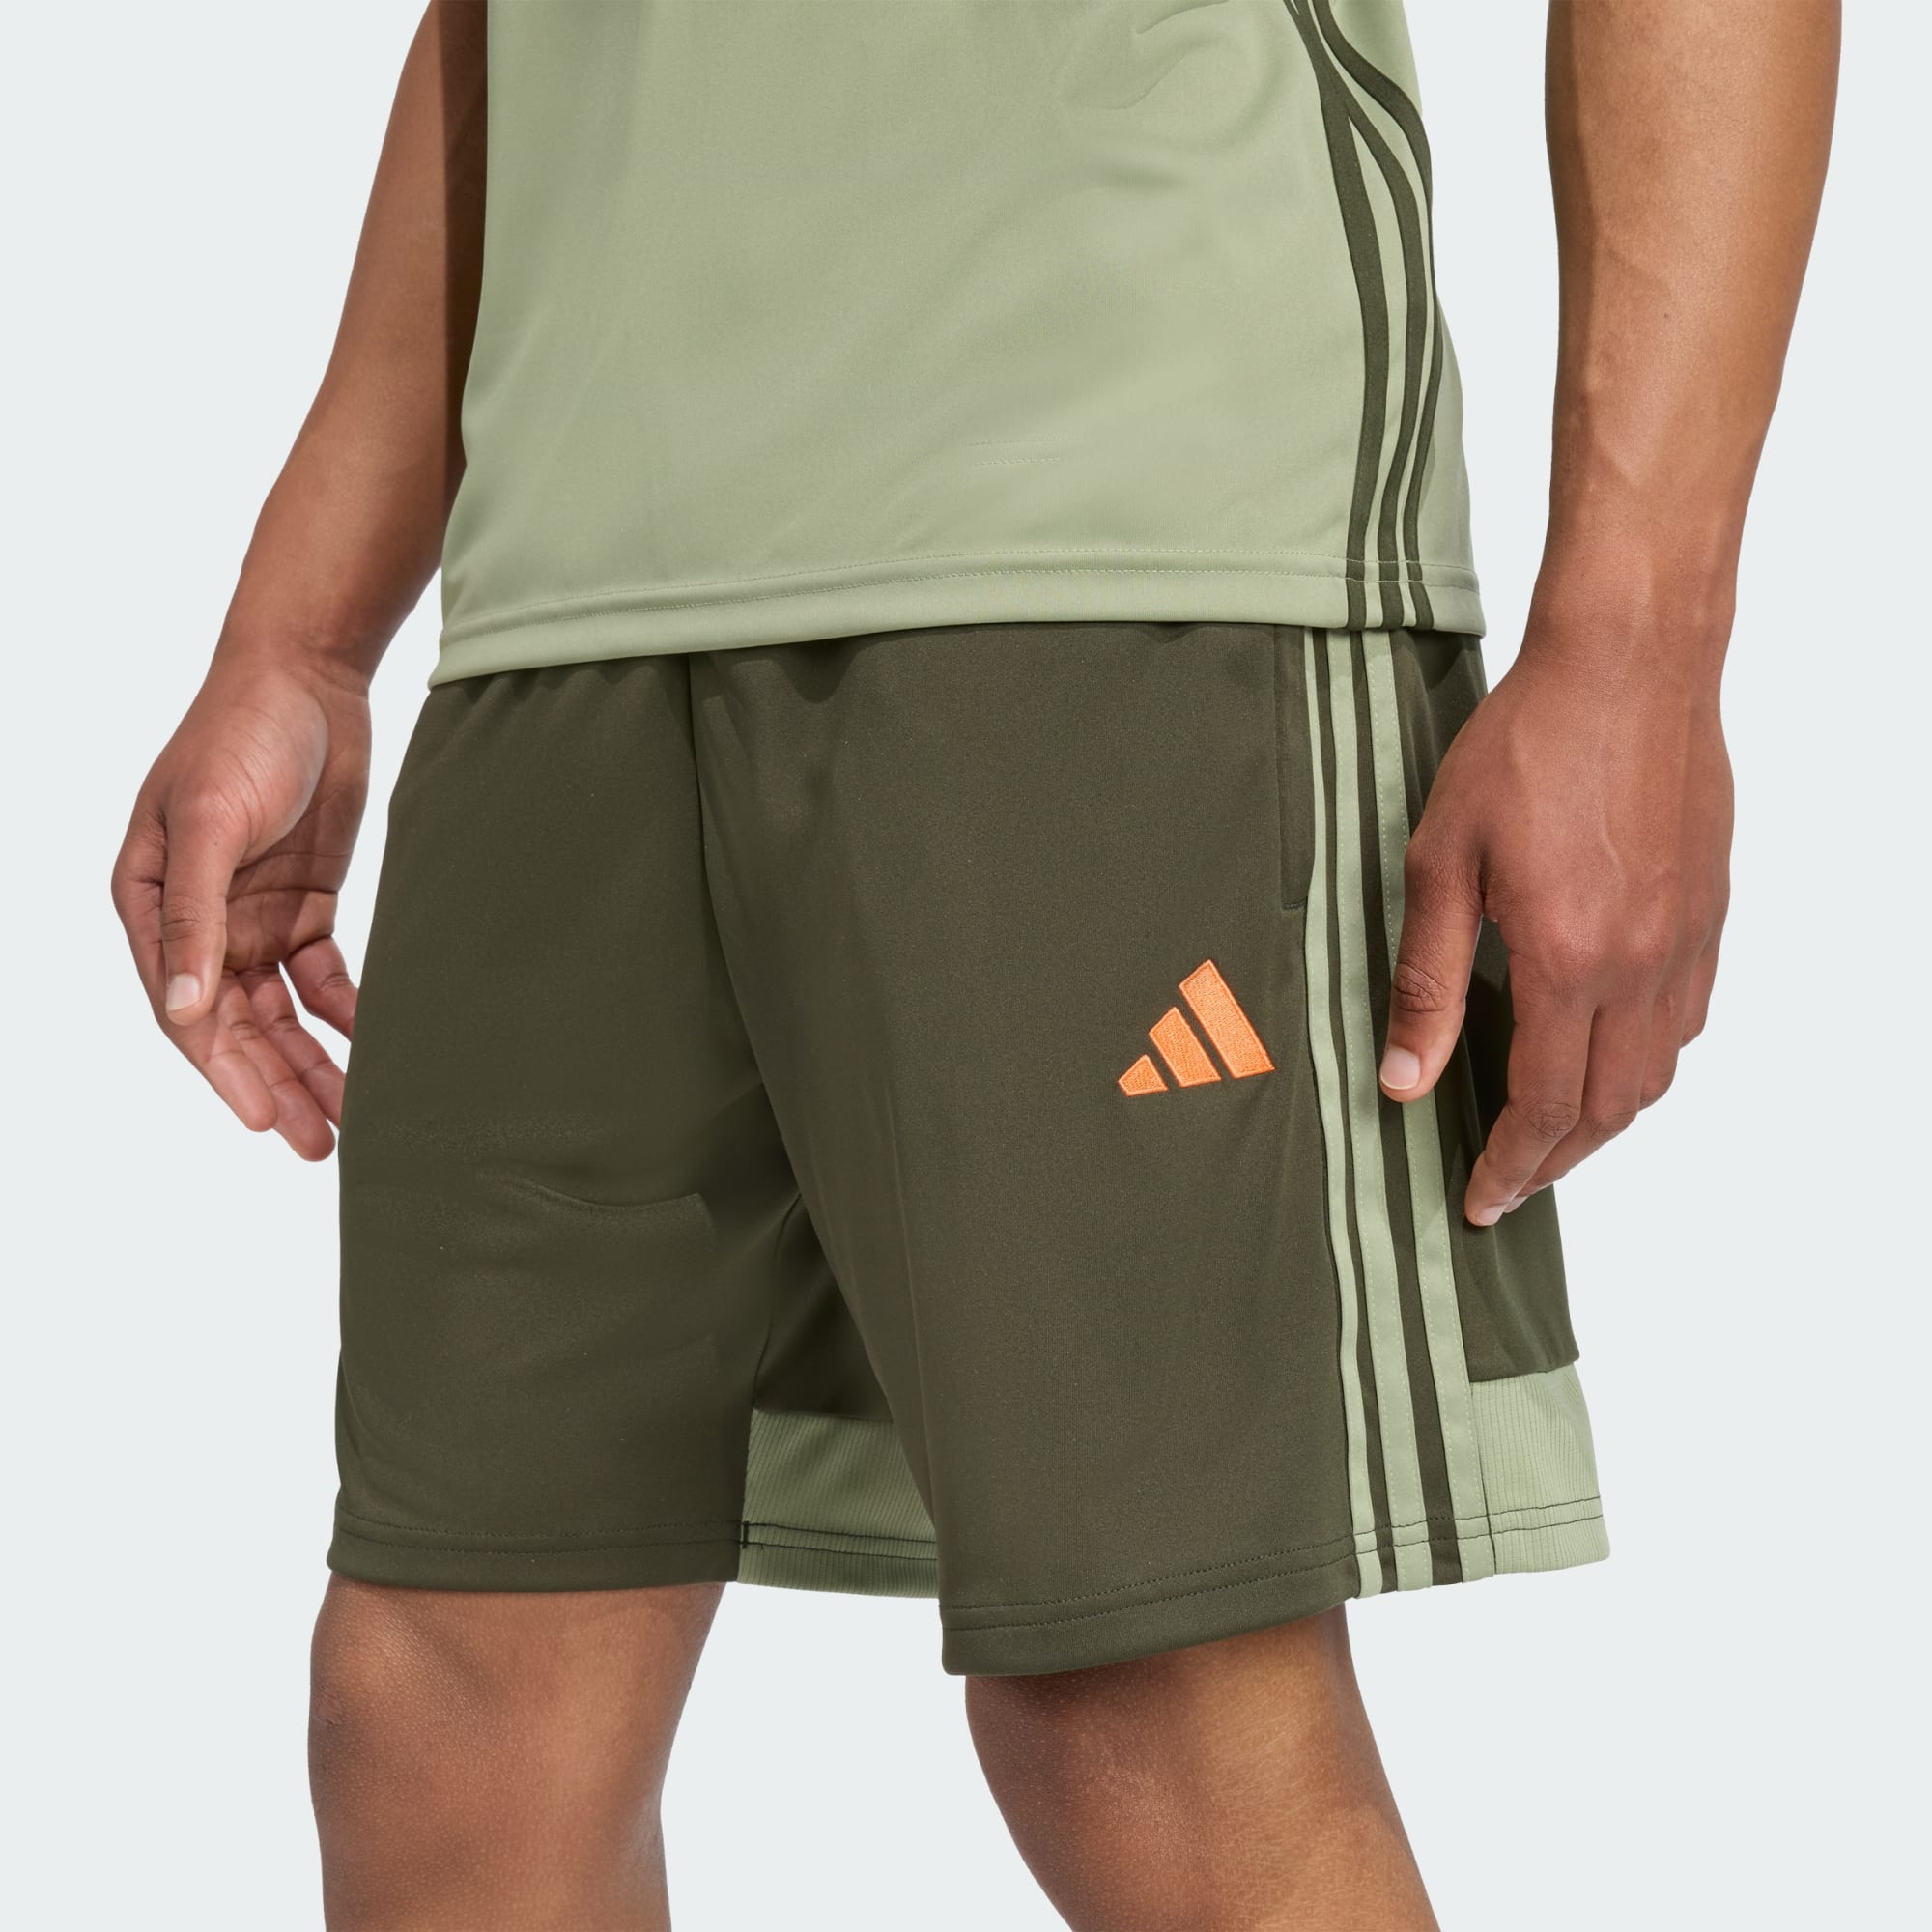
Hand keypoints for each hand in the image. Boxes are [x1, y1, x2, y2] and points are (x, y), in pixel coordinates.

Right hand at [112, 652, 370, 1159]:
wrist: (307, 677)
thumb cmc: (239, 734)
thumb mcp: (209, 822)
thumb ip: (196, 919)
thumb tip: (186, 1012)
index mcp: (152, 905)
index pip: (185, 1009)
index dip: (223, 1070)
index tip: (265, 1120)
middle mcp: (199, 922)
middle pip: (235, 1025)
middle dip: (274, 1085)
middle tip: (318, 1143)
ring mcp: (253, 917)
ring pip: (281, 1013)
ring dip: (311, 1064)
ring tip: (349, 1119)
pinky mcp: (305, 906)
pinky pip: (323, 978)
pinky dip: (345, 1014)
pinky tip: (373, 1049)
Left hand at [1378, 633, 1731, 1224]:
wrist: (1627, 664)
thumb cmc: (1526, 747)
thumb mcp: (1440, 862)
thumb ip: (1427, 979)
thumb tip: (1404, 1079)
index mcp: (1567, 961)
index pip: (1542, 1105)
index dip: (1510, 1165)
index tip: (1481, 1200)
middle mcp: (1639, 965)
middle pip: (1608, 1108)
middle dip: (1555, 1161)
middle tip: (1509, 1182)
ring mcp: (1685, 940)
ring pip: (1658, 1073)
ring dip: (1605, 1120)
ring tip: (1553, 1133)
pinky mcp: (1710, 911)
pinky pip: (1689, 1019)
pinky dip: (1649, 1062)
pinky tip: (1610, 1055)